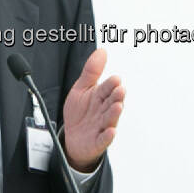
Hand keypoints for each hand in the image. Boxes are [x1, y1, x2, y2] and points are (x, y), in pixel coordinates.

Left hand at [62, 49, 125, 171]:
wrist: (73, 138)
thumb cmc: (80, 112)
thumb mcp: (81, 89)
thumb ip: (91, 71)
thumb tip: (102, 51)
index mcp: (100, 97)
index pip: (107, 88)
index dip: (111, 84)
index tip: (116, 79)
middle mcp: (104, 111)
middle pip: (111, 102)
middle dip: (116, 97)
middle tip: (120, 90)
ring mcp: (102, 126)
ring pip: (110, 119)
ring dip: (114, 113)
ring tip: (118, 106)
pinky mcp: (97, 141)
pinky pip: (103, 139)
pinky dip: (107, 136)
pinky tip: (111, 131)